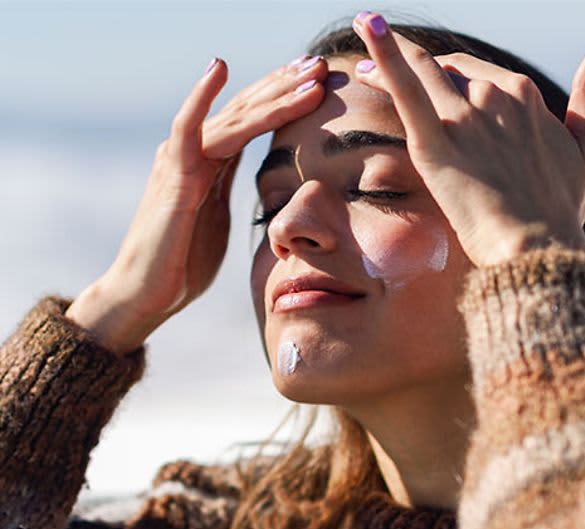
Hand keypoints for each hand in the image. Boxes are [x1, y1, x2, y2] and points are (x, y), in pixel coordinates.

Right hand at [66, 56, 327, 353]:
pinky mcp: (173, 177)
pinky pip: (187, 130)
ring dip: (274, 94)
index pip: (252, 120)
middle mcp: (196, 152)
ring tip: (309, 74)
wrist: (147, 294)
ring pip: (234, 117)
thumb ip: (229, 190)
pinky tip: (219, 68)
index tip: (318, 81)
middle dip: (286, 85)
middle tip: (322, 64)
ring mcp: (182, 160)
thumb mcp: (217, 217)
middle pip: (247, 109)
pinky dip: (201, 97)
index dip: (284, 97)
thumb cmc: (182, 262)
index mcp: (211, 162)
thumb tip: (256, 183)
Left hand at [351, 12, 584, 265]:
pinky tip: (367, 25)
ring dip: (389, 54)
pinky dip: (385, 54)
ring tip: (363, 46)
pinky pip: (406, 89)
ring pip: (421, 71)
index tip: (433, 77)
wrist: (537, 247)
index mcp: (525, 95)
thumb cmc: (562, 208)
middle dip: (417, 65)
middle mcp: (494, 96)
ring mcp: (464, 117)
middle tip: (379, 65)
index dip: (452, 72)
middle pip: (446, 71)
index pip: (478, 73)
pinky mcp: (435, 143)